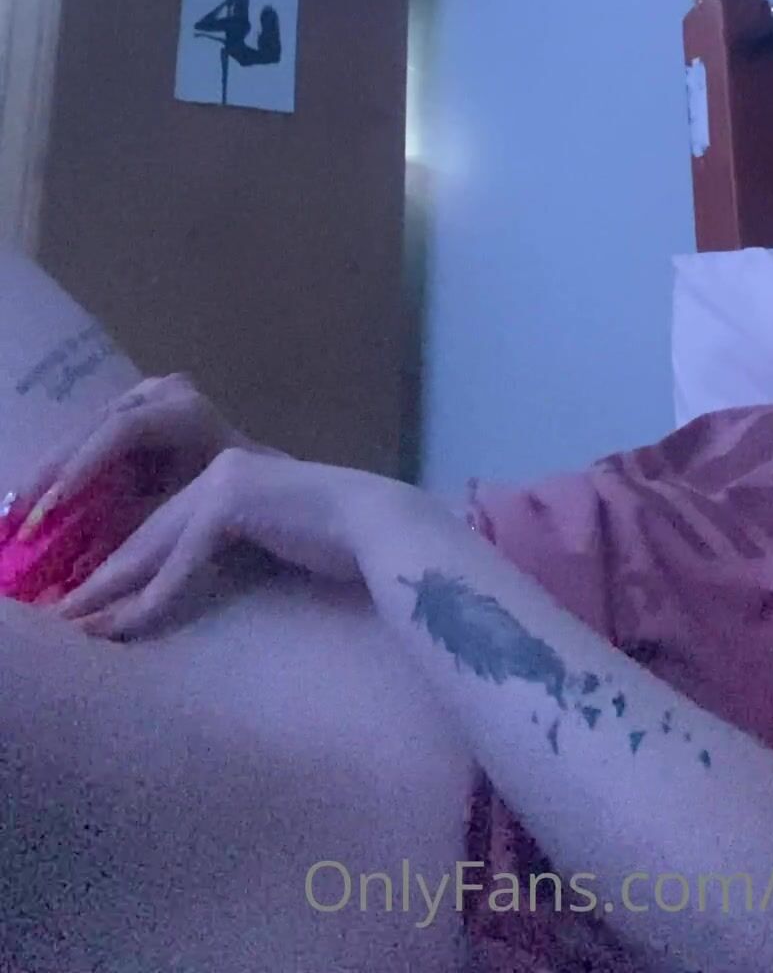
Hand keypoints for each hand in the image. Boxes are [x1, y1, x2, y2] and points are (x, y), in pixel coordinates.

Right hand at [16, 373, 260, 539]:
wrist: (260, 476)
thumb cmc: (233, 499)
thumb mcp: (189, 511)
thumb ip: (140, 526)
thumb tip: (85, 562)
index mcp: (183, 410)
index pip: (121, 430)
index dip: (82, 467)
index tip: (50, 508)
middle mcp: (161, 393)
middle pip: (93, 427)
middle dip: (50, 474)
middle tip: (15, 515)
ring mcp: (146, 396)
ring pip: (85, 431)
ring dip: (48, 473)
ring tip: (12, 511)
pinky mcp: (132, 409)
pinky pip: (90, 438)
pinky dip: (62, 469)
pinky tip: (32, 498)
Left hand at [55, 447, 394, 637]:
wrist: (383, 529)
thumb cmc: (342, 546)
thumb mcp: (272, 546)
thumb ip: (233, 552)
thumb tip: (192, 585)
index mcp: (229, 478)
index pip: (162, 529)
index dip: (121, 568)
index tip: (89, 603)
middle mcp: (219, 472)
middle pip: (145, 536)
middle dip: (100, 580)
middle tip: (62, 615)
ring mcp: (223, 483)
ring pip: (150, 548)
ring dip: (108, 594)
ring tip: (73, 625)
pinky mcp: (230, 504)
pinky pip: (178, 563)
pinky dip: (147, 601)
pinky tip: (121, 627)